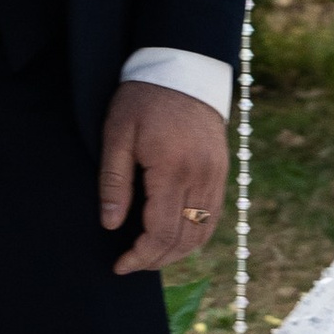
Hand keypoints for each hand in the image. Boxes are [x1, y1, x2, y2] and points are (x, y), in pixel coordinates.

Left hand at [98, 81, 227, 275]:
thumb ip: (114, 182)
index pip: (161, 231)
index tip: (119, 265)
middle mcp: (201, 177)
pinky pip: (213, 217)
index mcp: (172, 169)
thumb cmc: (143, 99)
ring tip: (150, 256)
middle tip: (131, 264)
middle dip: (157, 260)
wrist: (183, 69)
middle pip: (185, 239)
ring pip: (203, 233)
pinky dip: (195, 236)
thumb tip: (111, 225)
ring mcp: (216, 176)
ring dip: (178, 252)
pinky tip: (174, 238)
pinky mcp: (221, 172)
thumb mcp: (117, 134)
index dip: (140, 256)